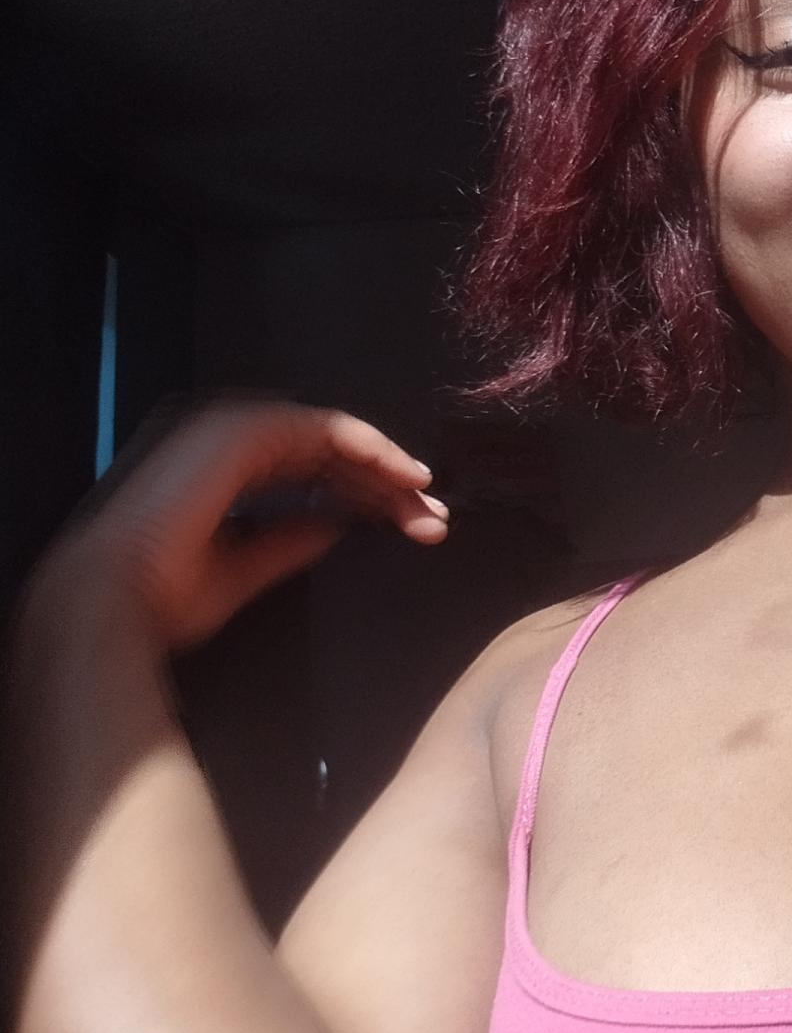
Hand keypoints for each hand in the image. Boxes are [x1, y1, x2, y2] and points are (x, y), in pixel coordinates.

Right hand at [21, 395, 448, 662]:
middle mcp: (230, 445)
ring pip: (336, 438)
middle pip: (332, 454)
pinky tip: (402, 478)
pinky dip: (370, 449)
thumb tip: (337, 525)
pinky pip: (326, 430)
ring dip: (386, 467)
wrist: (116, 602)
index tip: (415, 525)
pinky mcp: (242, 433)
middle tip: (434, 518)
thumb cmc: (167, 596)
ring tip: (426, 500)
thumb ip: (292, 539)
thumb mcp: (248, 566)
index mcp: (228, 473)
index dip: (369, 496)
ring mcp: (235, 432)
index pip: (315, 473)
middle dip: (388, 486)